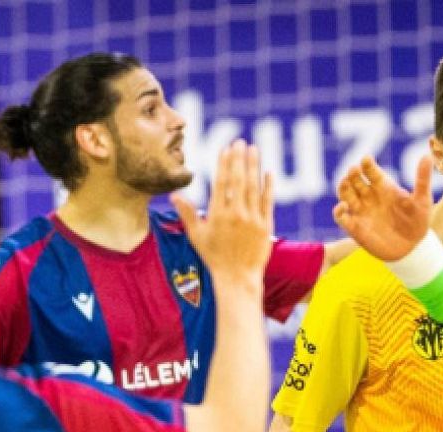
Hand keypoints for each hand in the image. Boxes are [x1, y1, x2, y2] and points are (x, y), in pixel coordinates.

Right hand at [171, 140, 274, 283]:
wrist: (237, 278)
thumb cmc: (214, 258)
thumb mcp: (197, 236)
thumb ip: (187, 213)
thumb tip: (174, 195)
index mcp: (217, 215)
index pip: (221, 183)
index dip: (224, 164)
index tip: (225, 149)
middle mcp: (235, 215)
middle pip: (238, 180)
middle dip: (239, 159)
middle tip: (241, 141)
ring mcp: (252, 220)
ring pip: (254, 187)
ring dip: (254, 166)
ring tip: (254, 149)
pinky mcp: (266, 226)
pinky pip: (268, 201)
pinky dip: (268, 186)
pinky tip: (268, 171)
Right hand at [333, 155, 432, 261]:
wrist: (412, 248)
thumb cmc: (418, 221)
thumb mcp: (422, 200)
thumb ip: (422, 179)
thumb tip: (427, 157)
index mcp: (384, 186)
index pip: (371, 171)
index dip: (367, 165)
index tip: (366, 159)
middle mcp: (369, 196)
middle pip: (355, 180)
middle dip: (352, 174)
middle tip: (354, 170)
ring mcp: (361, 211)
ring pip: (345, 194)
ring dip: (343, 187)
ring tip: (345, 182)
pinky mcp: (355, 227)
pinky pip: (341, 217)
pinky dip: (339, 211)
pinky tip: (343, 207)